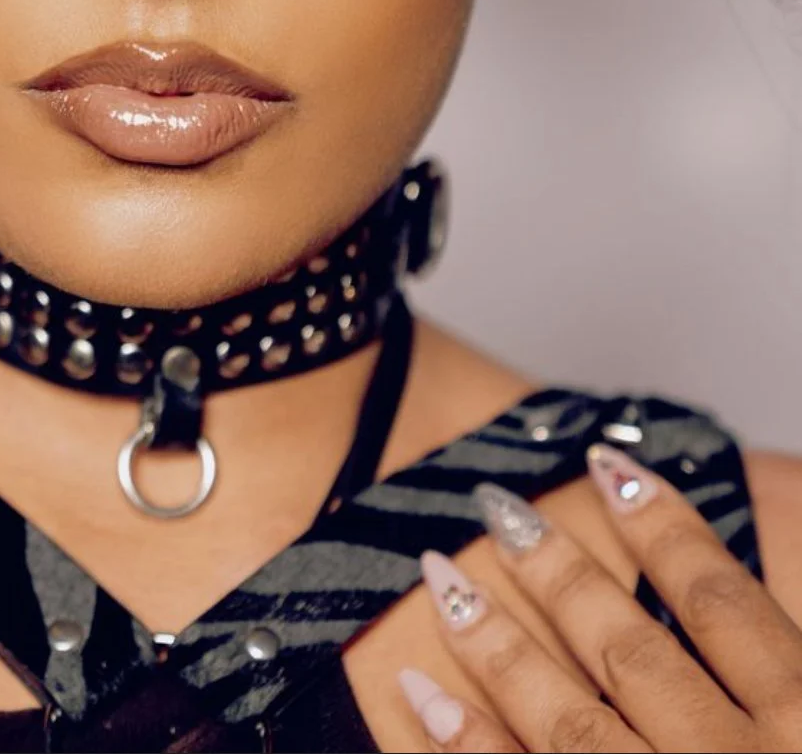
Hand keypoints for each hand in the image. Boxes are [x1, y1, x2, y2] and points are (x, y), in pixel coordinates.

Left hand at [399, 445, 801, 751]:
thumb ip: (786, 657)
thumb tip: (741, 586)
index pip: (720, 601)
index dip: (663, 522)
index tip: (607, 460)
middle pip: (628, 650)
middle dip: (554, 570)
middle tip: (493, 503)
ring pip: (567, 719)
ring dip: (495, 645)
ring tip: (439, 578)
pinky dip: (465, 744)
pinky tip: (421, 694)